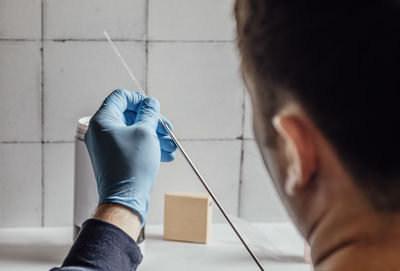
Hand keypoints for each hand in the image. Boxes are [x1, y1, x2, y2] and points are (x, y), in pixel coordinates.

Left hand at [85, 89, 176, 225]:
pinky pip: (130, 145)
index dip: (140, 99)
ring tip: (171, 146)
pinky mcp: (112, 158)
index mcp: (102, 120)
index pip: (121, 97)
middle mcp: (100, 131)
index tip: (154, 108)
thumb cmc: (133, 165)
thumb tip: (150, 103)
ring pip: (133, 132)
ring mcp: (105, 146)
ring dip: (153, 136)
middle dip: (152, 122)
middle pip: (129, 116)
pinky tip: (165, 155)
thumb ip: (149, 113)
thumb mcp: (146, 132)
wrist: (125, 199)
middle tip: (168, 130)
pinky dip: (146, 146)